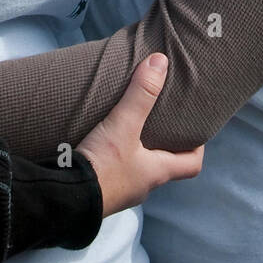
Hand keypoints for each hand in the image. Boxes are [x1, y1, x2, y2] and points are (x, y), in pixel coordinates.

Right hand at [76, 55, 203, 216]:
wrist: (65, 201)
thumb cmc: (102, 168)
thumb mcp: (123, 126)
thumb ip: (141, 94)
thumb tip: (161, 61)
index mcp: (157, 173)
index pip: (191, 165)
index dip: (197, 146)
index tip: (194, 128)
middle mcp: (143, 185)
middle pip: (164, 164)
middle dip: (163, 142)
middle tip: (160, 119)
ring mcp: (121, 191)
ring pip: (138, 167)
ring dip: (137, 149)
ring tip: (129, 125)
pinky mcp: (101, 191)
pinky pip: (115, 172)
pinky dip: (115, 157)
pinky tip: (102, 142)